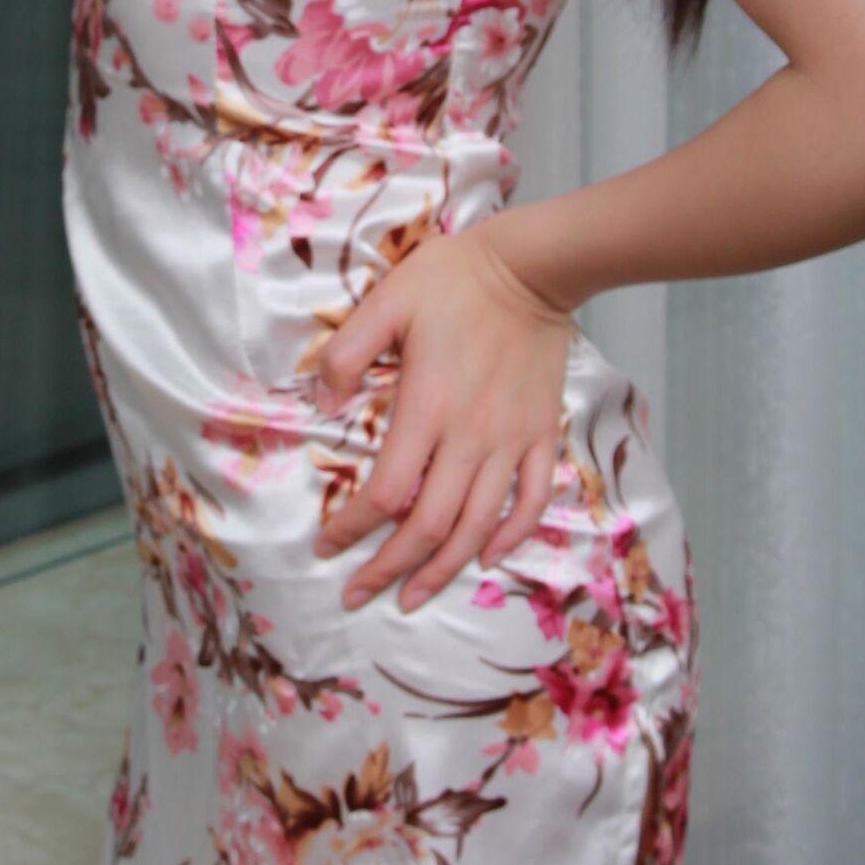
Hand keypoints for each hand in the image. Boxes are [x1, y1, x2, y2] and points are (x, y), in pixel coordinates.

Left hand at [311, 220, 575, 610]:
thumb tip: (321, 404)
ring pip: (479, 527)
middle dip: (390, 569)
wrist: (530, 268)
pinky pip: (532, 501)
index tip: (327, 546)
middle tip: (359, 595)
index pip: (385, 493)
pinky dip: (510, 537)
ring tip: (413, 597)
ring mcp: (511, 441)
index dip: (353, 528)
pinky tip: (486, 557)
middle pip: (429, 526)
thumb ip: (346, 354)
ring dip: (443, 569)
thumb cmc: (453, 279)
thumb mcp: (385, 302)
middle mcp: (471, 438)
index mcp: (427, 409)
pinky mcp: (543, 435)